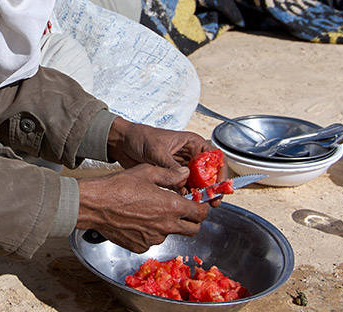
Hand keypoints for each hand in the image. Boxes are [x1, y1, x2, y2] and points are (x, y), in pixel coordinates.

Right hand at [76, 164, 208, 252]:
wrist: (95, 205)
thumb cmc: (118, 186)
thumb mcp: (147, 172)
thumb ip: (170, 174)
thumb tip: (185, 174)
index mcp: (171, 206)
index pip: (200, 213)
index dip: (202, 208)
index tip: (199, 204)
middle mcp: (166, 226)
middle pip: (193, 230)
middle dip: (192, 221)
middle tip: (183, 211)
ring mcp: (153, 238)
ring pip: (170, 234)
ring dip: (167, 225)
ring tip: (150, 211)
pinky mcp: (140, 246)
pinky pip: (151, 240)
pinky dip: (149, 232)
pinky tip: (137, 220)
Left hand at [106, 117, 227, 204]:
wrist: (123, 143)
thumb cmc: (140, 137)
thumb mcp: (156, 150)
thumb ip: (170, 165)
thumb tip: (183, 181)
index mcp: (191, 143)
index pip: (214, 157)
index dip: (220, 171)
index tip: (219, 185)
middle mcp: (190, 155)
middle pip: (209, 173)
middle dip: (212, 187)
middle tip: (213, 201)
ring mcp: (182, 166)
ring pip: (198, 182)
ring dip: (200, 194)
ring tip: (201, 204)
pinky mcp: (172, 176)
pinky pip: (185, 187)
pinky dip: (187, 195)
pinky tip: (186, 201)